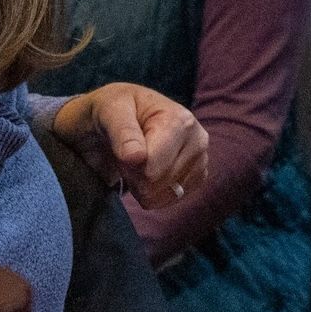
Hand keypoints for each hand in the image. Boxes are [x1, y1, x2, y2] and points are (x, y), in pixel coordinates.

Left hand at [53, 82, 207, 208]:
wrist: (122, 116)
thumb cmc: (115, 110)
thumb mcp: (110, 111)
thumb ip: (122, 132)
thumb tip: (136, 157)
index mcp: (181, 121)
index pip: (152, 169)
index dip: (129, 166)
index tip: (123, 148)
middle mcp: (198, 141)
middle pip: (157, 184)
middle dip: (135, 175)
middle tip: (129, 154)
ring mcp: (201, 160)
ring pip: (163, 196)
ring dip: (142, 184)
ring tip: (139, 160)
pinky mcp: (198, 177)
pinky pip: (170, 200)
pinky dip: (153, 192)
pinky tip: (149, 170)